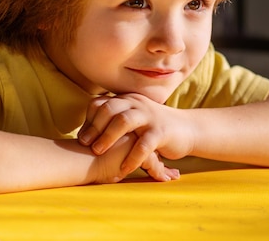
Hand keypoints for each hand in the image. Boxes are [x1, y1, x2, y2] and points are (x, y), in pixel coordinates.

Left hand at [78, 93, 193, 175]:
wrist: (187, 128)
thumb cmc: (154, 127)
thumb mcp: (133, 117)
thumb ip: (114, 118)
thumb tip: (86, 132)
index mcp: (127, 99)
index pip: (100, 102)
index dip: (88, 119)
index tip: (81, 137)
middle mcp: (137, 104)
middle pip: (109, 108)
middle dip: (94, 127)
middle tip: (85, 144)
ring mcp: (149, 116)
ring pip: (124, 121)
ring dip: (108, 137)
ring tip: (98, 152)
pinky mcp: (161, 132)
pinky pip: (144, 144)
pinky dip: (132, 157)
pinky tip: (124, 169)